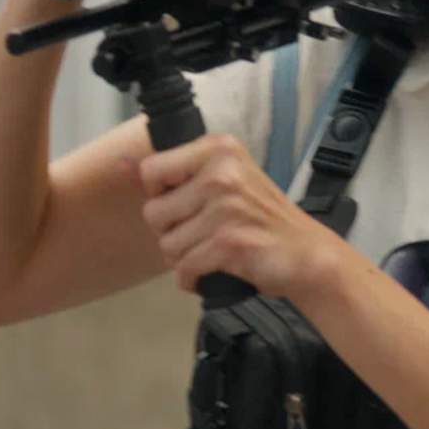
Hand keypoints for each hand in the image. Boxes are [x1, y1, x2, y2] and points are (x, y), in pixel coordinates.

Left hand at [137, 133, 349, 298]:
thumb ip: (183, 172)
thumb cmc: (264, 218)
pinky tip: (214, 272)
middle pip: (153, 212)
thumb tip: (121, 163)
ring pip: (167, 245)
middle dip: (172, 232)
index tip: (187, 205)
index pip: (152, 170)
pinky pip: (184, 268)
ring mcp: (226, 207)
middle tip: (205, 234)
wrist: (307, 254)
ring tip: (213, 252)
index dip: (161, 195)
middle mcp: (222, 172)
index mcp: (219, 149)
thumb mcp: (229, 178)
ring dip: (185, 258)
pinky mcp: (229, 242)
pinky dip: (194, 278)